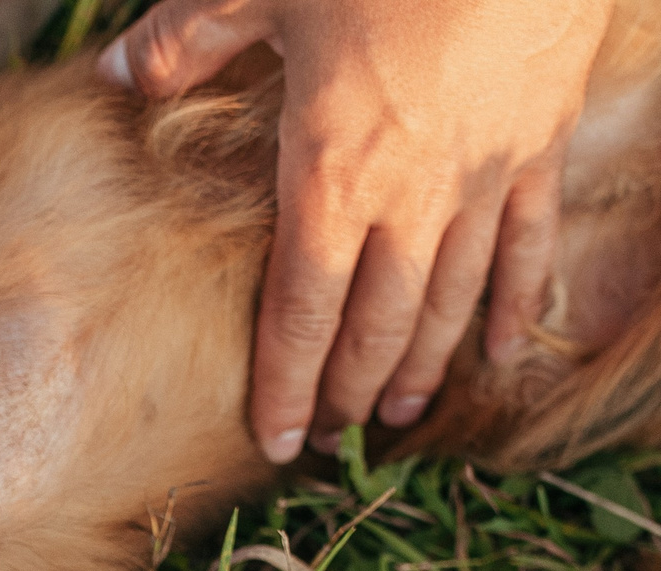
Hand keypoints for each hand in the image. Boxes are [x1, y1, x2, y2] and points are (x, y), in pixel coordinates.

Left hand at [101, 0, 612, 462]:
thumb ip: (188, 38)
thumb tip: (116, 73)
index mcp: (330, 170)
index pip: (301, 310)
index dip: (287, 384)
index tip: (278, 440)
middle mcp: (411, 195)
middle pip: (377, 324)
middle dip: (350, 387)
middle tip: (333, 434)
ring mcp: (486, 174)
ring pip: (452, 299)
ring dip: (423, 363)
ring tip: (397, 412)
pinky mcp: (545, 141)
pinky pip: (530, 244)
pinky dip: (517, 305)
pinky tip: (503, 352)